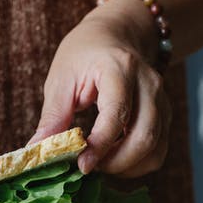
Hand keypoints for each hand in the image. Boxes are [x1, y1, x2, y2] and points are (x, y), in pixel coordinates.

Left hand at [31, 0, 170, 177]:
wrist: (116, 35)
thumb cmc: (84, 54)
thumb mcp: (61, 78)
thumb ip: (54, 115)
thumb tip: (38, 149)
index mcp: (120, 68)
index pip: (117, 113)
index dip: (100, 145)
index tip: (82, 165)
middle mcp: (148, 84)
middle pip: (144, 136)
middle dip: (116, 163)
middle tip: (87, 167)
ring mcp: (162, 100)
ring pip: (155, 148)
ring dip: (127, 167)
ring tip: (99, 164)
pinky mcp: (164, 115)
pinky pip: (158, 150)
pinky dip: (137, 164)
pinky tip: (114, 159)